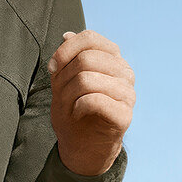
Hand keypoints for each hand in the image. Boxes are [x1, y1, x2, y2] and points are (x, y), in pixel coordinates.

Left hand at [50, 29, 134, 177]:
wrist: (82, 146)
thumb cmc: (74, 111)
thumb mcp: (64, 81)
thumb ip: (68, 58)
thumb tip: (67, 35)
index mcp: (113, 59)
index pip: (90, 37)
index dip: (66, 50)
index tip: (52, 68)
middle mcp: (125, 73)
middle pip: (86, 58)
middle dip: (64, 77)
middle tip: (60, 94)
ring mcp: (128, 94)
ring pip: (87, 79)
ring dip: (68, 94)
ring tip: (69, 105)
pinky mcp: (125, 115)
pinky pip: (94, 100)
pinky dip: (78, 107)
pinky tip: (78, 113)